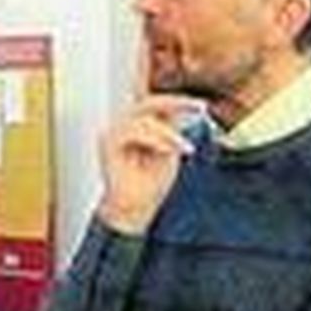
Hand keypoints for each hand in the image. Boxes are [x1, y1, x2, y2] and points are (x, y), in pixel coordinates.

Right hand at [96, 94, 201, 234]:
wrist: (135, 210)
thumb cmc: (151, 185)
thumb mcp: (170, 151)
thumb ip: (173, 130)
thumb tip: (184, 107)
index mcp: (137, 125)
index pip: (157, 104)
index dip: (179, 100)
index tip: (202, 105)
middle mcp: (124, 124)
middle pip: (149, 103)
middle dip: (176, 103)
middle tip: (198, 108)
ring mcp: (114, 132)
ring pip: (144, 118)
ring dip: (168, 133)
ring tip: (183, 147)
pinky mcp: (109, 142)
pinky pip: (133, 130)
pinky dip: (154, 139)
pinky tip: (167, 150)